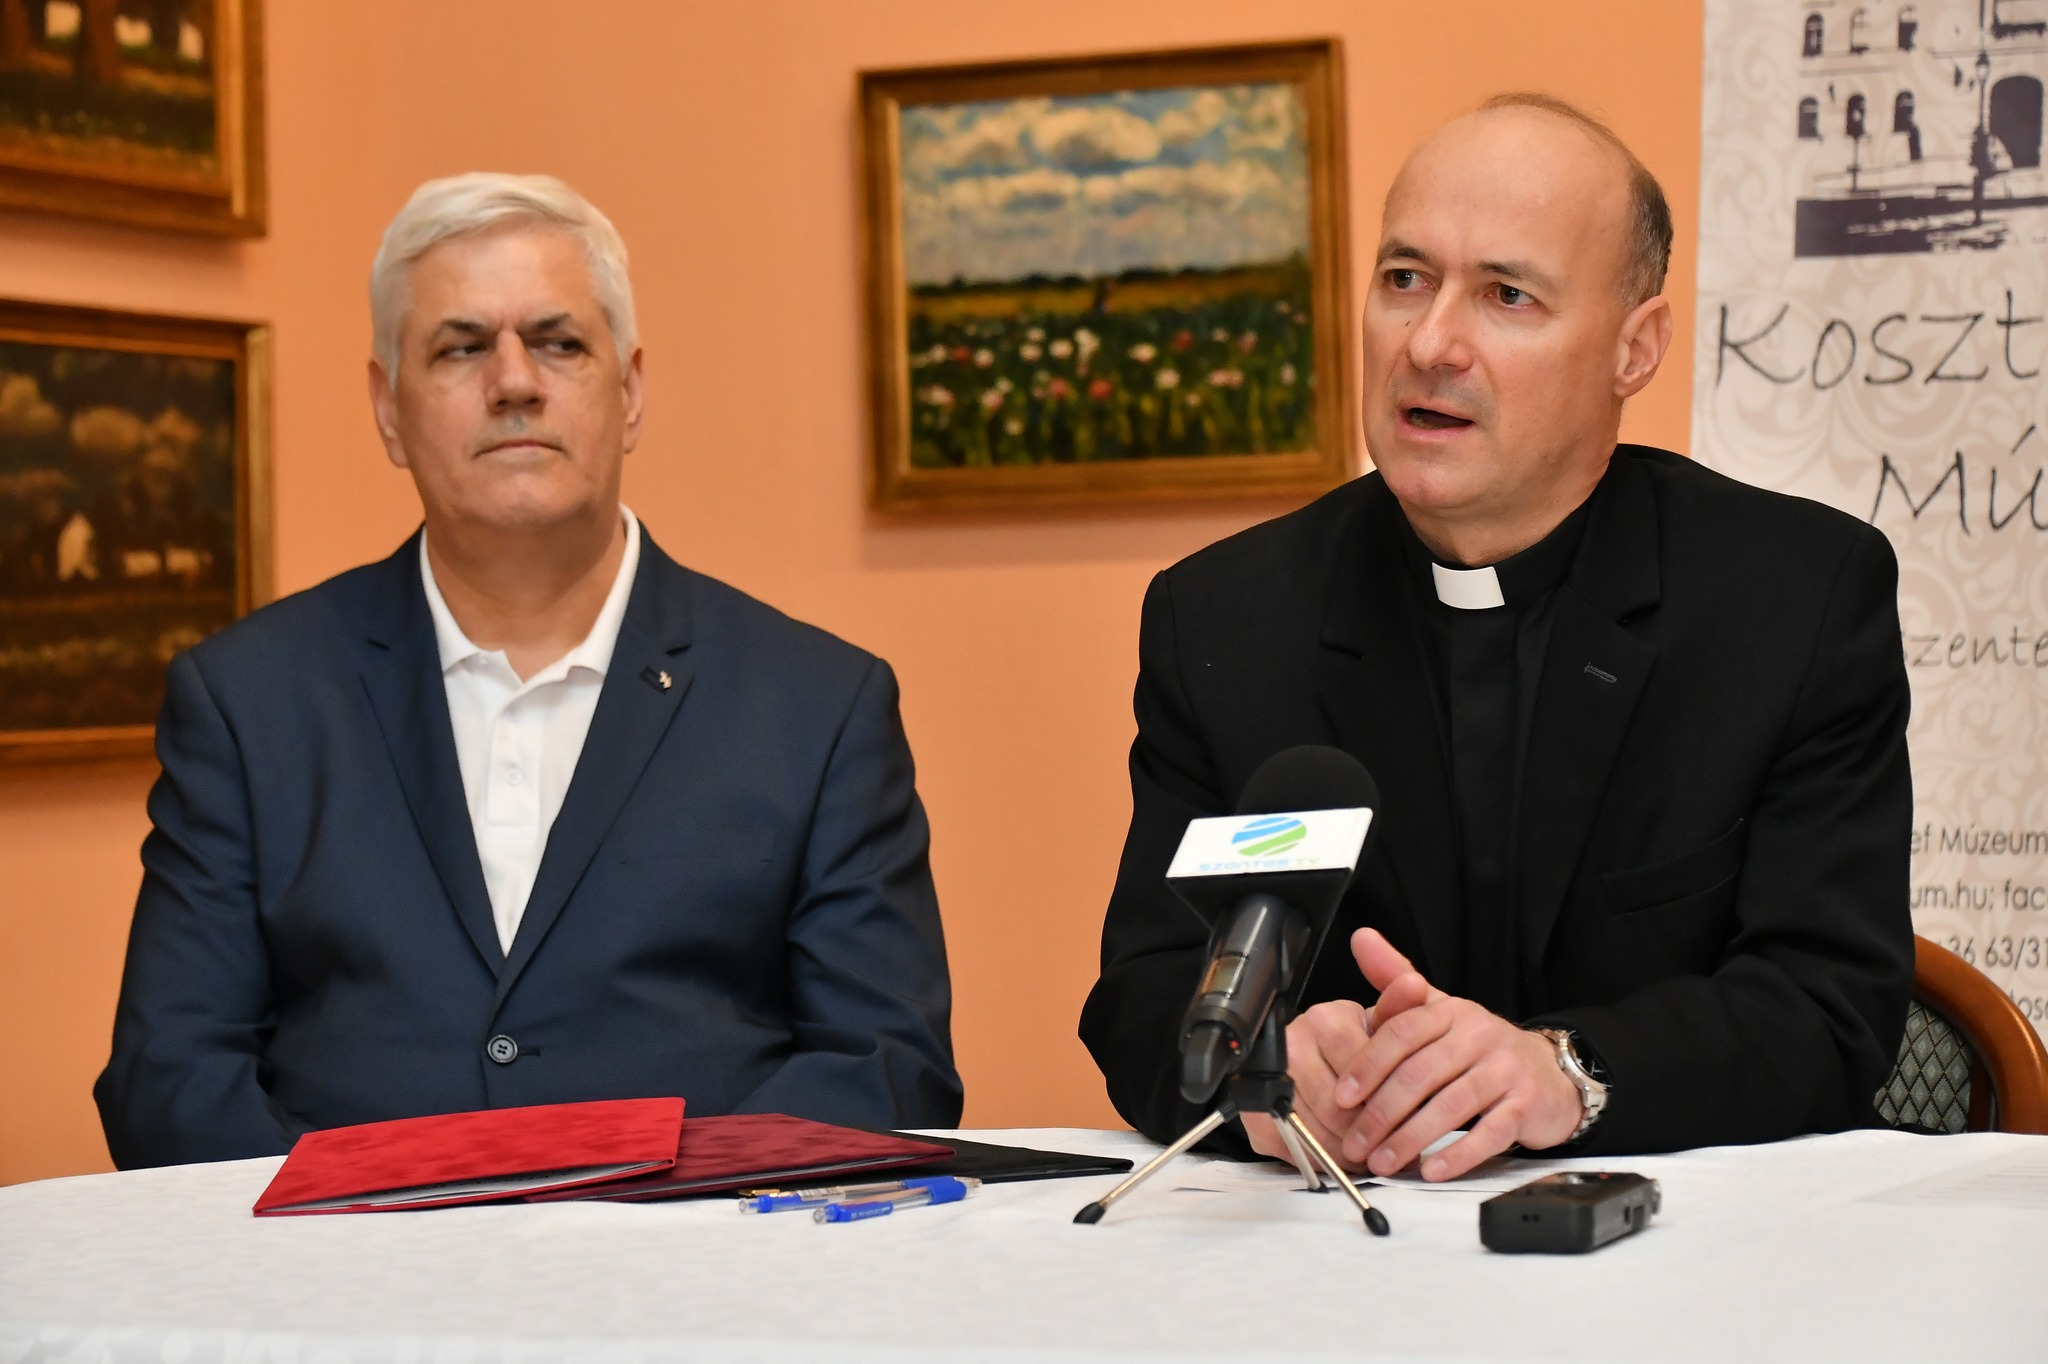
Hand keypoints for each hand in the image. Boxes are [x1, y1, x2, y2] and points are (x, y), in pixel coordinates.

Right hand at [1240, 949, 1440, 1167]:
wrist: (1310, 1064)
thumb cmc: (1354, 1049)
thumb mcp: (1383, 1027)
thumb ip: (1400, 1011)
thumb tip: (1413, 985)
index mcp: (1325, 1019)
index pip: (1362, 1072)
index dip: (1385, 1102)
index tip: (1402, 1116)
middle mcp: (1291, 1043)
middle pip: (1338, 1108)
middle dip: (1366, 1133)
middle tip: (1385, 1144)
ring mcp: (1268, 1078)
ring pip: (1317, 1132)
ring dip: (1347, 1151)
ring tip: (1366, 1153)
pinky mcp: (1254, 1112)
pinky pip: (1293, 1146)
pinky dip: (1320, 1158)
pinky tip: (1336, 1152)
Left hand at [1330, 929, 1584, 1180]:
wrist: (1550, 1072)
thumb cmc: (1480, 1047)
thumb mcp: (1440, 1009)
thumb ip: (1396, 980)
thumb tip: (1360, 938)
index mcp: (1450, 1012)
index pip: (1400, 1034)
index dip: (1367, 1066)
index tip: (1341, 1096)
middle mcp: (1478, 1035)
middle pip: (1419, 1074)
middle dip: (1380, 1114)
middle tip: (1355, 1142)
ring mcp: (1504, 1070)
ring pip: (1449, 1106)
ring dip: (1410, 1139)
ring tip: (1383, 1163)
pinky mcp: (1526, 1105)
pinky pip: (1489, 1133)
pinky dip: (1459, 1153)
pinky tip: (1433, 1169)